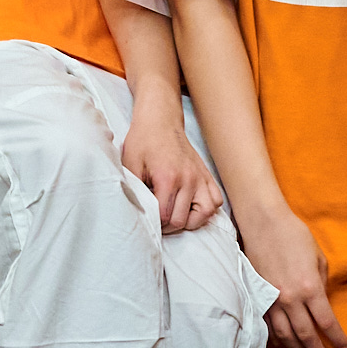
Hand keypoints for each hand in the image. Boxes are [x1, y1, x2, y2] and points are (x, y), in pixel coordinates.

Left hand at [121, 112, 224, 235]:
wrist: (160, 121)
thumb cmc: (143, 142)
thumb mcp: (130, 166)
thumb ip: (135, 191)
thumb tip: (139, 213)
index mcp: (168, 178)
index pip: (166, 216)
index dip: (155, 224)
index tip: (148, 221)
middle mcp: (188, 179)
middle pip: (182, 220)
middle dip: (168, 226)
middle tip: (158, 222)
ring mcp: (200, 177)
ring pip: (205, 214)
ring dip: (190, 221)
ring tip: (177, 216)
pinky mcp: (206, 175)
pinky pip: (216, 201)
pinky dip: (206, 209)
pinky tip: (191, 206)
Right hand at [238, 205, 346, 347]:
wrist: (263, 224)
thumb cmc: (294, 236)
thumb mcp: (319, 259)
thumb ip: (321, 284)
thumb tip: (322, 302)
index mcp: (309, 287)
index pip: (326, 323)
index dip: (337, 340)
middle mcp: (290, 298)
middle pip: (306, 335)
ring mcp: (271, 300)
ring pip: (285, 335)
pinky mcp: (258, 297)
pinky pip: (269, 326)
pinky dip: (278, 339)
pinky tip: (285, 345)